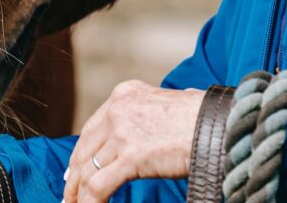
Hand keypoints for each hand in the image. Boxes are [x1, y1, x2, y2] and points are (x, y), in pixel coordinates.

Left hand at [63, 81, 204, 202]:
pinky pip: (99, 185)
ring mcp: (121, 131)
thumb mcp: (164, 105)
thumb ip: (146, 116)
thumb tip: (143, 136)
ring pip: (87, 168)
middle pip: (85, 148)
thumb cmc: (200, 119)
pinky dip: (90, 201)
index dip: (80, 153)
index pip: (91, 128)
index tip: (74, 171)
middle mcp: (117, 108)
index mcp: (124, 94)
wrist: (217, 124)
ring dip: (78, 192)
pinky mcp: (130, 155)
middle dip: (75, 175)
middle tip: (69, 194)